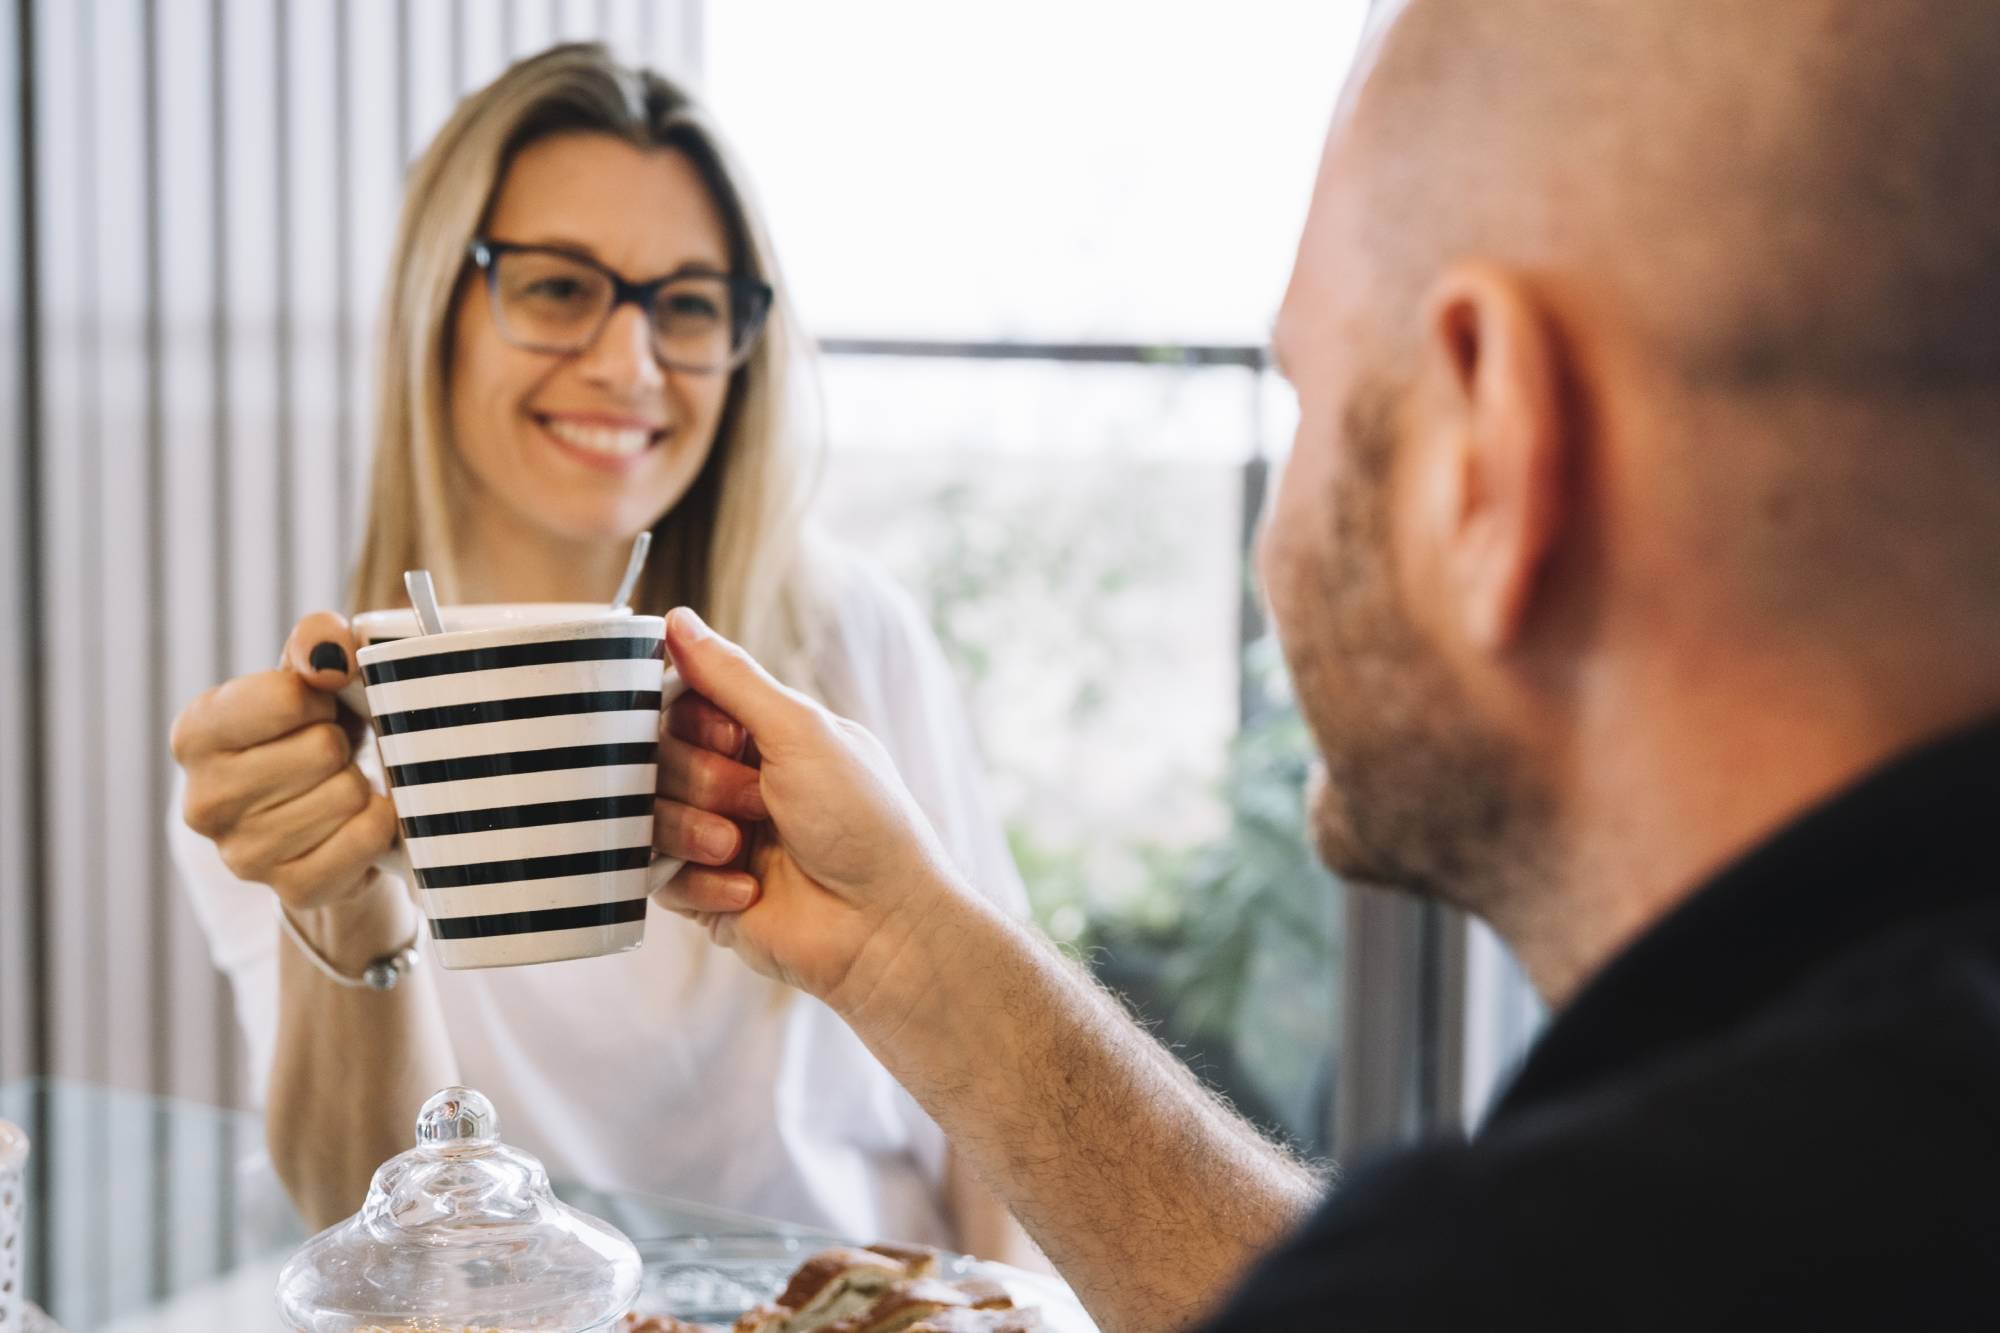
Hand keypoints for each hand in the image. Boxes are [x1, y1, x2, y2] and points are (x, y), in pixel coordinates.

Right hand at [170, 612, 400, 929]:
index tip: (316, 709)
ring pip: (347, 794)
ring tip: (339, 786)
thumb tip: (332, 659)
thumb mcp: (311, 672)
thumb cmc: (313, 730)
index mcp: (195, 734)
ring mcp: (242, 854)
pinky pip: (364, 840)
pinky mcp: (291, 889)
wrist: (327, 814)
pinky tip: (359, 819)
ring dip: (360, 784)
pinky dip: (378, 823)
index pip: (285, 698)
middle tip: (331, 756)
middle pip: (322, 750)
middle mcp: (203, 800)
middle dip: (341, 744)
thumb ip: (318, 640)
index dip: (321, 698)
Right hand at [650, 608, 971, 1007]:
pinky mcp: (701, 893)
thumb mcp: (801, 732)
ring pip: (646, 814)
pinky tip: (750, 890)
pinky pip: (657, 876)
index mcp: (762, 734)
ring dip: (697, 830)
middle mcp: (733, 780)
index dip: (691, 720)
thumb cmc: (861, 820)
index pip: (680, 702)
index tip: (728, 738)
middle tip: (755, 800)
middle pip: (656, 756)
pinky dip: (702, 882)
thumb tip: (677, 619)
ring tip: (743, 847)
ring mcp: (712, 837)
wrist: (883, 925)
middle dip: (703, 780)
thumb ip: (732, 678)